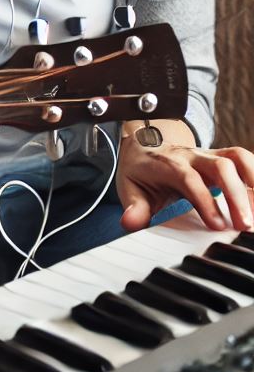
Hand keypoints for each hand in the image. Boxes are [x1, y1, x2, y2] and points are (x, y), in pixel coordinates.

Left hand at [117, 121, 253, 232]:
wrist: (143, 145)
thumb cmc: (140, 171)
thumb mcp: (129, 188)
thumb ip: (133, 206)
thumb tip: (130, 223)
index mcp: (168, 164)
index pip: (189, 179)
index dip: (205, 200)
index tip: (218, 226)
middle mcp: (192, 156)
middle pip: (221, 166)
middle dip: (237, 195)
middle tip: (246, 225)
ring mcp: (209, 154)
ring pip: (238, 157)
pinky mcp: (222, 156)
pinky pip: (245, 159)